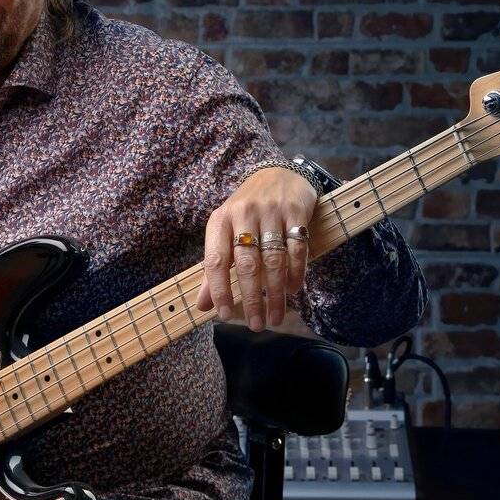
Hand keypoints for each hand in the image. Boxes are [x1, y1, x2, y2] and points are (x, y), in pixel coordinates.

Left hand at [195, 167, 317, 331]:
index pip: (215, 260)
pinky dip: (296, 272)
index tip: (224, 315)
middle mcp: (243, 214)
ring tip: (274, 317)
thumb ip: (214, 269)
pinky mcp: (296, 211)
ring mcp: (270, 211)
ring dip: (275, 292)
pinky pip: (297, 248)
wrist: (277, 174)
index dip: (219, 289)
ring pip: (273, 259)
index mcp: (220, 221)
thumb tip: (203, 306)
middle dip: (251, 298)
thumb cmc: (246, 211)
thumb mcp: (225, 233)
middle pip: (246, 264)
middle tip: (256, 325)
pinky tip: (293, 290)